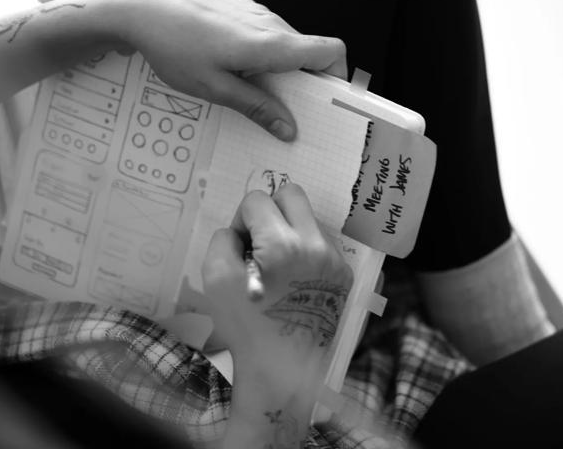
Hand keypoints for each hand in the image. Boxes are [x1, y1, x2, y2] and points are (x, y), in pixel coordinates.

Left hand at [118, 0, 346, 140]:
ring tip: (255, 92)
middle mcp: (270, 22)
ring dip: (283, 69)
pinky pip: (267, 32)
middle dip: (306, 82)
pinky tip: (236, 69)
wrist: (142, 10)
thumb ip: (257, 108)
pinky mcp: (240, 8)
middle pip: (310, 51)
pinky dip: (266, 54)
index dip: (337, 77)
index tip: (325, 102)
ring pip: (288, 42)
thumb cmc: (175, 50)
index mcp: (270, 43)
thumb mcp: (215, 89)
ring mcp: (255, 11)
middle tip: (286, 111)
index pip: (330, 51)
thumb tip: (290, 130)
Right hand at [202, 184, 352, 390]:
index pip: (258, 200)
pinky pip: (324, 245)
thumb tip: (241, 230)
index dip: (242, 220)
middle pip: (292, 194)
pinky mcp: (345, 276)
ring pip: (310, 219)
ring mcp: (335, 260)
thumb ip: (223, 241)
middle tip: (261, 242)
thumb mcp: (216, 280)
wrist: (284, 368)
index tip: (241, 247)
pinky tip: (296, 280)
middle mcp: (315, 244)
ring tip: (279, 266)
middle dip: (271, 210)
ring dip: (291, 231)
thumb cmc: (247, 326)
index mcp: (281, 243)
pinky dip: (307, 252)